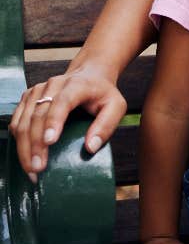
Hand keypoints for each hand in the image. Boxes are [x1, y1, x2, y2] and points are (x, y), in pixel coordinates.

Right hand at [9, 68, 126, 180]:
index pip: (62, 101)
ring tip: (31, 169)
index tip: (49, 142)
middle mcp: (53, 85)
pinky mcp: (28, 98)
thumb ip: (107, 124)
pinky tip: (25, 156)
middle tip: (38, 168)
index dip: (54, 120)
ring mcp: (38, 91)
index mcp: (77, 85)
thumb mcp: (116, 106)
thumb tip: (90, 147)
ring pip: (24, 120)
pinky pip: (17, 121)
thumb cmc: (103, 94)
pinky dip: (18, 141)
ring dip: (24, 147)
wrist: (90, 75)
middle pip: (38, 115)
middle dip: (36, 144)